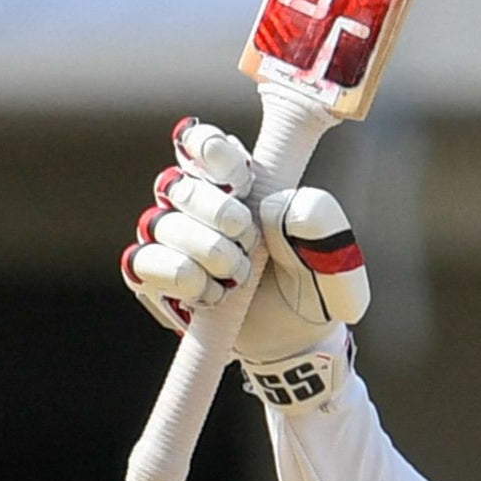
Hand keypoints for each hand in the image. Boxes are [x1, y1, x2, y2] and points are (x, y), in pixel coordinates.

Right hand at [121, 118, 370, 365]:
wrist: (297, 338)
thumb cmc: (312, 284)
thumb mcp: (335, 254)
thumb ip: (319, 221)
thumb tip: (270, 209)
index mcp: (236, 179)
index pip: (199, 141)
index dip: (213, 154)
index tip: (243, 182)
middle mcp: (195, 202)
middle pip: (178, 183)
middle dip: (221, 215)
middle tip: (251, 242)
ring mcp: (169, 236)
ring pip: (163, 224)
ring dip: (210, 253)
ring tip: (241, 275)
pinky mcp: (151, 274)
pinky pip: (145, 261)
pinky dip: (186, 279)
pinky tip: (214, 295)